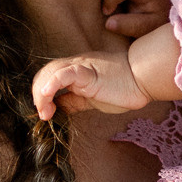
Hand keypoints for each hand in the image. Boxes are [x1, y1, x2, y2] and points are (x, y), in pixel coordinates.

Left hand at [33, 50, 151, 118]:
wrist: (144, 79)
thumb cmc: (123, 88)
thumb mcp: (92, 98)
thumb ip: (75, 100)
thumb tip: (59, 107)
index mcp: (75, 71)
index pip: (48, 77)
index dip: (41, 95)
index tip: (46, 113)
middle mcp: (75, 65)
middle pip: (44, 73)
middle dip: (37, 95)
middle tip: (44, 115)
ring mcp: (81, 67)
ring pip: (50, 72)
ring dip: (41, 94)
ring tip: (45, 112)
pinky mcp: (88, 72)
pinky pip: (65, 73)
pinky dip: (52, 83)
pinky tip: (46, 95)